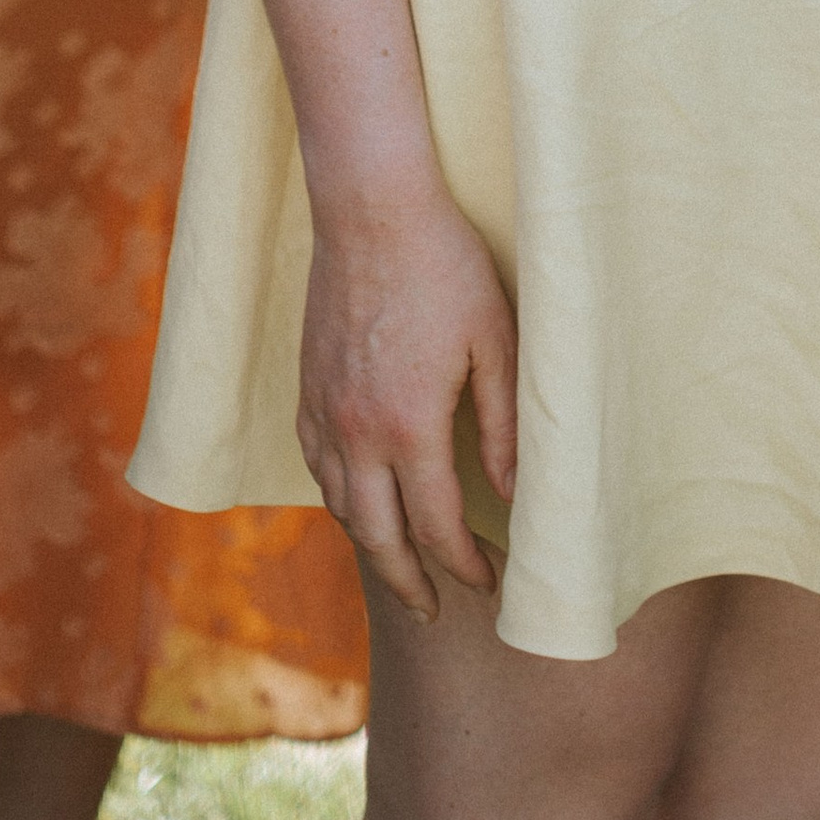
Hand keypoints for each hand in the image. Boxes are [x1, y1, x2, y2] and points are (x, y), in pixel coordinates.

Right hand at [297, 171, 519, 620]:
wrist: (372, 208)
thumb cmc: (445, 265)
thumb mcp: (496, 340)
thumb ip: (505, 423)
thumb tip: (512, 495)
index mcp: (409, 426)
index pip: (437, 527)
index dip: (465, 565)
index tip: (490, 581)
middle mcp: (357, 432)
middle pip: (378, 539)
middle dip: (409, 584)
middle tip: (435, 611)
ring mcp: (324, 412)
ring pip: (340, 508)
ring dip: (372, 546)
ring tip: (401, 566)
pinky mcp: (307, 389)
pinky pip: (316, 467)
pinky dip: (338, 498)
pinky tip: (358, 501)